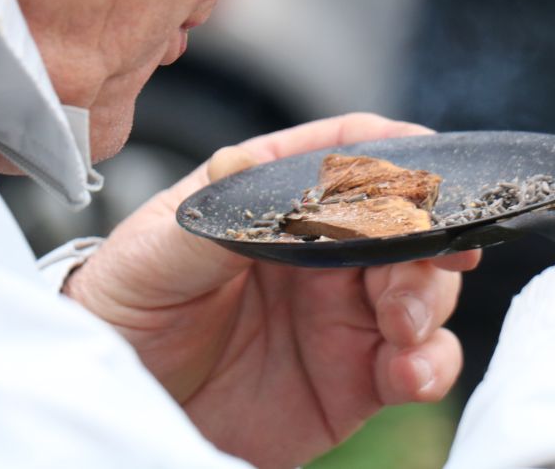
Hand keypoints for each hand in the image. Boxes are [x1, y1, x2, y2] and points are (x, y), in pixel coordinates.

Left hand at [65, 113, 479, 468]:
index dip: (395, 152)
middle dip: (425, 239)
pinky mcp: (359, 375)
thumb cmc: (130, 305)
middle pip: (406, 224)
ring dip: (430, 301)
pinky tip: (410, 373)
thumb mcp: (152, 253)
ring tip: (403, 328)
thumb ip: (210, 218)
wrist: (122, 402)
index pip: (350, 155)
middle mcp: (327, 250)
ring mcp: (348, 311)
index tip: (425, 166)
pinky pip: (420, 363)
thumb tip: (242, 162)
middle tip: (418, 265)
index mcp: (282, 199)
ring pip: (425, 289)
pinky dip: (432, 365)